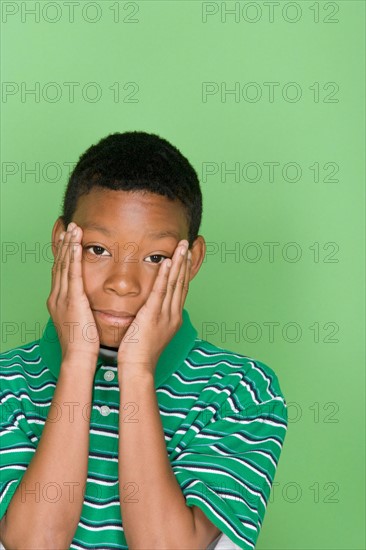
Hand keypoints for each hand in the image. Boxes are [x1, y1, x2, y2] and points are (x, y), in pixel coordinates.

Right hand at [47, 222, 99, 365]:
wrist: (78, 357)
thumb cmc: (83, 343)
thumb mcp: (79, 320)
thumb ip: (81, 307)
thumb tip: (86, 302)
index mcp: (59, 300)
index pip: (60, 271)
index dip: (62, 253)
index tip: (66, 238)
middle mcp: (57, 296)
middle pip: (59, 264)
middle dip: (63, 244)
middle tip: (67, 226)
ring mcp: (63, 297)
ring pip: (65, 265)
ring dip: (69, 245)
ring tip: (73, 228)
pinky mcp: (73, 299)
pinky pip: (73, 274)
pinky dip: (73, 257)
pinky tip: (76, 244)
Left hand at [117, 239, 191, 375]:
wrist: (137, 368)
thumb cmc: (139, 353)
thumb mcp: (150, 331)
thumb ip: (152, 318)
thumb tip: (150, 310)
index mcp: (173, 318)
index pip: (180, 290)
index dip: (183, 272)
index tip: (184, 257)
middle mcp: (173, 314)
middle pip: (181, 284)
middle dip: (184, 263)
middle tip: (187, 246)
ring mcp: (165, 314)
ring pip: (174, 284)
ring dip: (178, 263)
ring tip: (181, 247)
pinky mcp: (153, 315)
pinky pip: (161, 292)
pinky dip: (166, 276)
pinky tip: (168, 262)